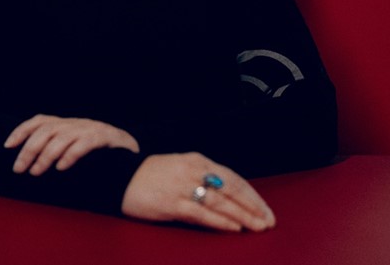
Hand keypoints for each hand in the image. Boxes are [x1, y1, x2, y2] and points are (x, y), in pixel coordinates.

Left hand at [4, 114, 139, 175]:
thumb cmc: (100, 155)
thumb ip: (57, 150)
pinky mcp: (105, 138)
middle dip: (29, 148)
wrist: (133, 153)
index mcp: (69, 124)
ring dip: (46, 155)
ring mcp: (92, 129)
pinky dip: (71, 155)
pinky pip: (85, 144)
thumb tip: (28, 164)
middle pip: (47, 129)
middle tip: (19, 168)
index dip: (22, 130)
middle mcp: (77, 123)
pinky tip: (62, 168)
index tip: (7, 145)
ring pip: (63, 136)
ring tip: (36, 171)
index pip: (41, 120)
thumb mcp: (75, 148)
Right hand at [121, 153, 275, 232]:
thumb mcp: (181, 168)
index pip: (232, 177)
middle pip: (230, 188)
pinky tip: (233, 228)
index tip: (266, 209)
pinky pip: (200, 212)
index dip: (251, 194)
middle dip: (253, 205)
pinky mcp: (171, 203)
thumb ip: (203, 178)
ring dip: (242, 215)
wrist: (120, 176)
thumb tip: (230, 196)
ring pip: (220, 201)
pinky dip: (219, 220)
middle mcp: (192, 170)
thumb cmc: (153, 175)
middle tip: (269, 221)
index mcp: (197, 161)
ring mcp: (182, 186)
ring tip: (258, 227)